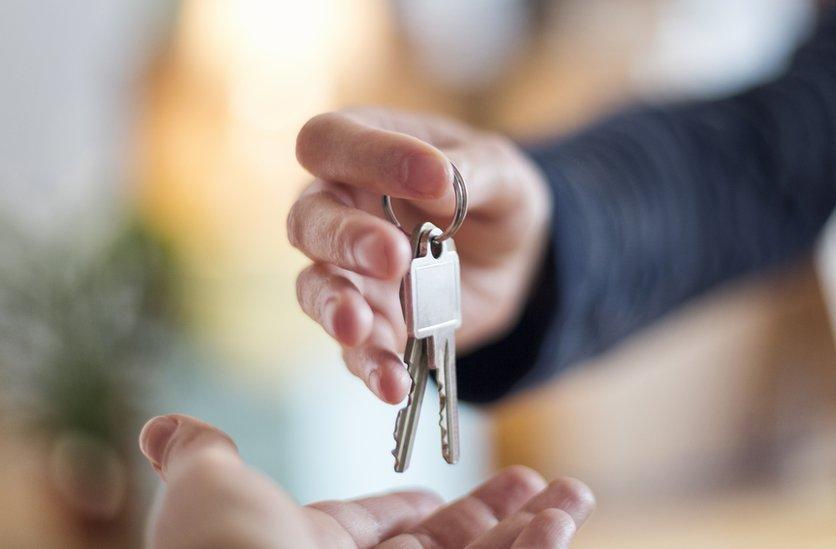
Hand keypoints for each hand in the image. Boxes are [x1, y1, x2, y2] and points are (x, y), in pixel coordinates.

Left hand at [140, 414, 593, 547]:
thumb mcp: (208, 492)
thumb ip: (203, 457)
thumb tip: (164, 426)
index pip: (378, 529)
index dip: (413, 508)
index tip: (441, 491)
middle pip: (447, 546)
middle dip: (495, 509)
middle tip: (536, 480)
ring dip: (534, 528)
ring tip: (574, 494)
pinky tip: (564, 523)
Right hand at [289, 108, 550, 403]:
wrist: (513, 259)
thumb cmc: (495, 196)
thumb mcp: (503, 174)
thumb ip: (470, 172)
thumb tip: (437, 180)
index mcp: (363, 151)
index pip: (331, 141)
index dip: (368, 156)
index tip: (432, 177)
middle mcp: (340, 209)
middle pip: (309, 219)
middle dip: (346, 239)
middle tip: (393, 256)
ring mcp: (345, 273)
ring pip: (314, 286)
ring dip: (335, 307)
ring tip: (359, 326)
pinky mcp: (367, 326)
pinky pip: (352, 349)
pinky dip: (370, 366)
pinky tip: (393, 384)